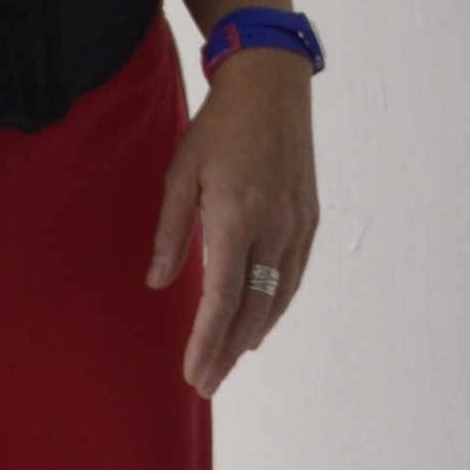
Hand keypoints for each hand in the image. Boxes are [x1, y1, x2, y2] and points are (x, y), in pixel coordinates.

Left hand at [148, 48, 318, 397]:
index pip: (222, 300)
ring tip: (230, 360)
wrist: (272, 87)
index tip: (194, 373)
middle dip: (228, 352)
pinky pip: (293, 277)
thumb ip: (172, 232)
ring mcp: (296, 226)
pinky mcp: (309, 219)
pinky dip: (276, 306)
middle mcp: (273, 229)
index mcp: (236, 219)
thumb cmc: (219, 127)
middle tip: (207, 383)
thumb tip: (160, 283)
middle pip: (253, 311)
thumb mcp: (180, 173)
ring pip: (277, 298)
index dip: (207, 343)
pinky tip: (260, 321)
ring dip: (253, 335)